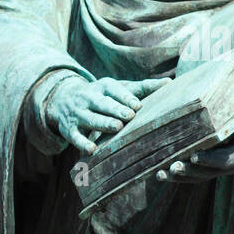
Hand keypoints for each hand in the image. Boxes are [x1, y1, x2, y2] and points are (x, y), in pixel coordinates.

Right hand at [48, 76, 170, 153]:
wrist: (63, 98)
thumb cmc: (102, 96)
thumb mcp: (118, 88)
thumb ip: (143, 87)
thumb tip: (170, 83)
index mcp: (103, 86)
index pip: (114, 90)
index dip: (125, 98)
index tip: (137, 106)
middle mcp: (89, 97)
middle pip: (102, 103)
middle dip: (115, 109)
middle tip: (129, 116)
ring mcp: (78, 113)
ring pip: (90, 118)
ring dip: (102, 123)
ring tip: (116, 128)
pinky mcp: (69, 128)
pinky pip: (75, 136)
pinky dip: (82, 143)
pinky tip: (92, 149)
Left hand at [156, 105, 233, 181]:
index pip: (225, 160)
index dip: (209, 159)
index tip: (192, 155)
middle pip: (207, 173)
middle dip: (187, 170)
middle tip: (167, 166)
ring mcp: (226, 168)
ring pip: (199, 177)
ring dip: (179, 176)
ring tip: (158, 173)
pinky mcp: (220, 166)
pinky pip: (198, 175)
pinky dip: (181, 176)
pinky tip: (163, 172)